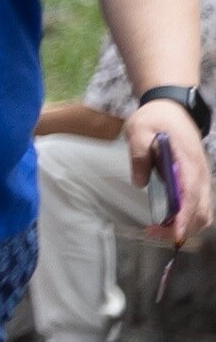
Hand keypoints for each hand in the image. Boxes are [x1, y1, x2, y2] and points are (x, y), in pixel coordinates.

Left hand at [131, 97, 212, 247]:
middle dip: (181, 228)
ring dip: (184, 225)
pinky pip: (198, 205)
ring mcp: (201, 178)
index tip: (176, 233)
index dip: (185, 216)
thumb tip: (140, 184)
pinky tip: (166, 220)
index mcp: (189, 161)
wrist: (172, 107)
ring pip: (203, 211)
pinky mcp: (196, 180)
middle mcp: (201, 173)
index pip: (192, 194)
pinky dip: (186, 218)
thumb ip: (139, 156)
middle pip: (202, 210)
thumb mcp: (139, 130)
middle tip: (152, 233)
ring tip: (156, 230)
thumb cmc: (156, 118)